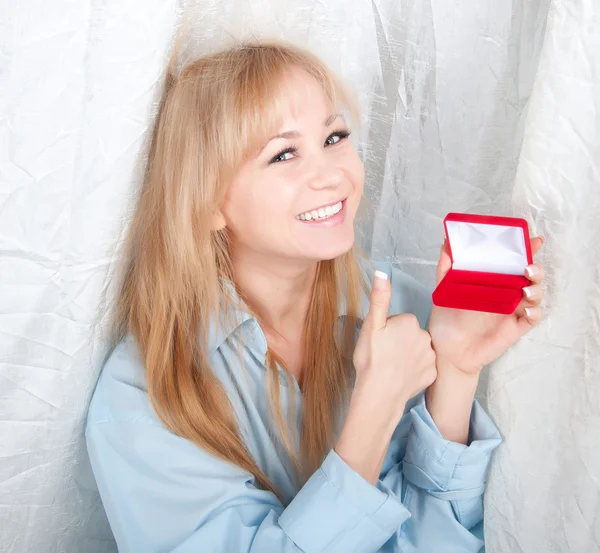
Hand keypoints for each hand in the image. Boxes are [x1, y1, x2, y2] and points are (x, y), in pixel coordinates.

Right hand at [352, 270, 437, 418]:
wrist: (378, 393)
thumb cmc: (371, 359)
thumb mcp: (371, 326)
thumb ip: (379, 299)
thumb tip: (380, 273)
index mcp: (410, 322)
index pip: (401, 320)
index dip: (389, 329)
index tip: (381, 340)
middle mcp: (426, 336)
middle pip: (412, 333)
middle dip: (401, 341)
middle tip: (385, 353)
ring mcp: (431, 356)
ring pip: (419, 350)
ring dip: (409, 355)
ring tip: (392, 365)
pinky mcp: (432, 374)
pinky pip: (424, 367)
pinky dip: (415, 371)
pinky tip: (402, 376)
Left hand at [428, 236, 545, 374]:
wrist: (447, 351)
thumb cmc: (447, 320)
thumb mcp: (443, 292)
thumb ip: (446, 269)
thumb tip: (445, 244)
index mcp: (493, 281)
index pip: (513, 262)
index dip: (526, 250)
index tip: (534, 240)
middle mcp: (506, 293)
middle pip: (530, 276)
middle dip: (535, 268)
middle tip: (527, 267)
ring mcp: (512, 311)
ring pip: (535, 295)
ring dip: (536, 289)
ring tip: (525, 289)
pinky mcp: (514, 328)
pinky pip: (532, 318)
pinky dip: (534, 312)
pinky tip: (526, 310)